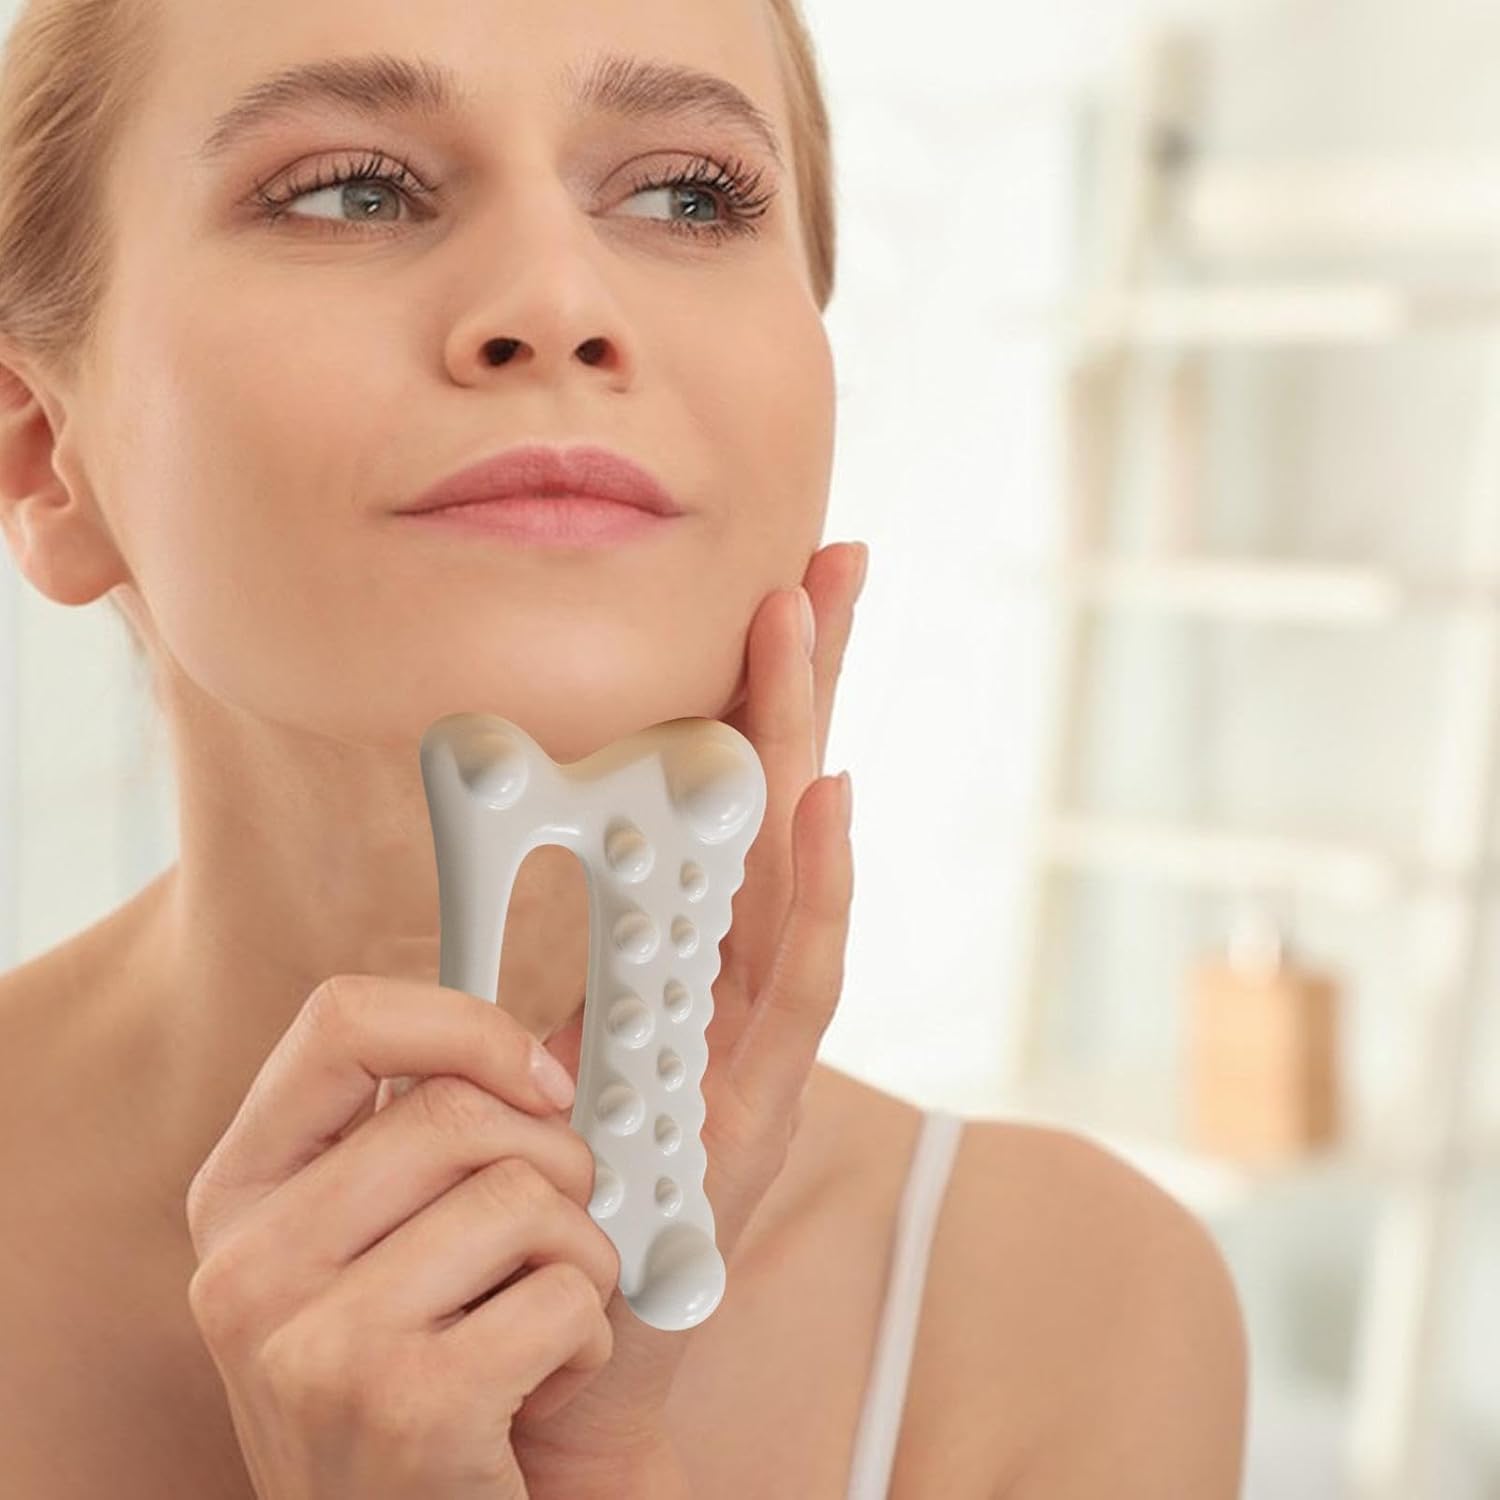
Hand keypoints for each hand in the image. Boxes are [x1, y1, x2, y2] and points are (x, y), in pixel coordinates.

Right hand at [183, 976, 620, 1499]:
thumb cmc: (426, 1376)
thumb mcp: (382, 1246)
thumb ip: (433, 1134)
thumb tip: (564, 1035)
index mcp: (242, 1194)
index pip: (340, 1021)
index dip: (464, 1024)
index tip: (540, 1077)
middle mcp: (250, 1266)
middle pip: (457, 1111)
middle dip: (555, 1162)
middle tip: (552, 1233)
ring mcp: (315, 1345)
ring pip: (524, 1196)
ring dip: (583, 1256)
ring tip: (538, 1322)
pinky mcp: (404, 1410)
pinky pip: (564, 1296)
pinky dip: (589, 1338)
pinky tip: (539, 1390)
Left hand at [510, 540, 867, 1492]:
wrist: (576, 1326)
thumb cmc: (566, 1178)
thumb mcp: (551, 1036)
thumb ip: (565, 942)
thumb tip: (516, 824)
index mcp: (695, 954)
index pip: (734, 806)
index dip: (759, 702)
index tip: (775, 595)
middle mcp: (744, 980)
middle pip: (784, 809)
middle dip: (807, 684)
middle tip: (827, 564)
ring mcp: (765, 1036)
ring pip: (793, 868)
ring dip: (798, 743)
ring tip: (804, 626)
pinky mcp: (766, 1103)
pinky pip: (800, 984)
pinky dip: (818, 892)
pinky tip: (823, 799)